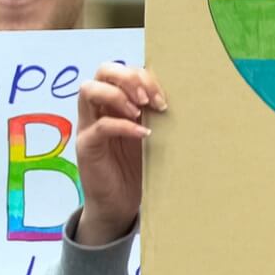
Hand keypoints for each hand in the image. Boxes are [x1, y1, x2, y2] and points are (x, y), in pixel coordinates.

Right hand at [73, 64, 166, 245]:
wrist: (119, 204)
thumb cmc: (138, 167)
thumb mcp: (151, 134)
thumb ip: (156, 115)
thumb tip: (188, 97)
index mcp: (115, 101)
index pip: (123, 70)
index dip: (143, 77)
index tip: (163, 98)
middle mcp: (98, 109)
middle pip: (102, 70)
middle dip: (128, 77)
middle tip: (148, 99)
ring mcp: (88, 126)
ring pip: (89, 89)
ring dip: (118, 95)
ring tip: (140, 111)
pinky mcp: (86, 146)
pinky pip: (100, 126)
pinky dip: (123, 126)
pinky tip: (143, 135)